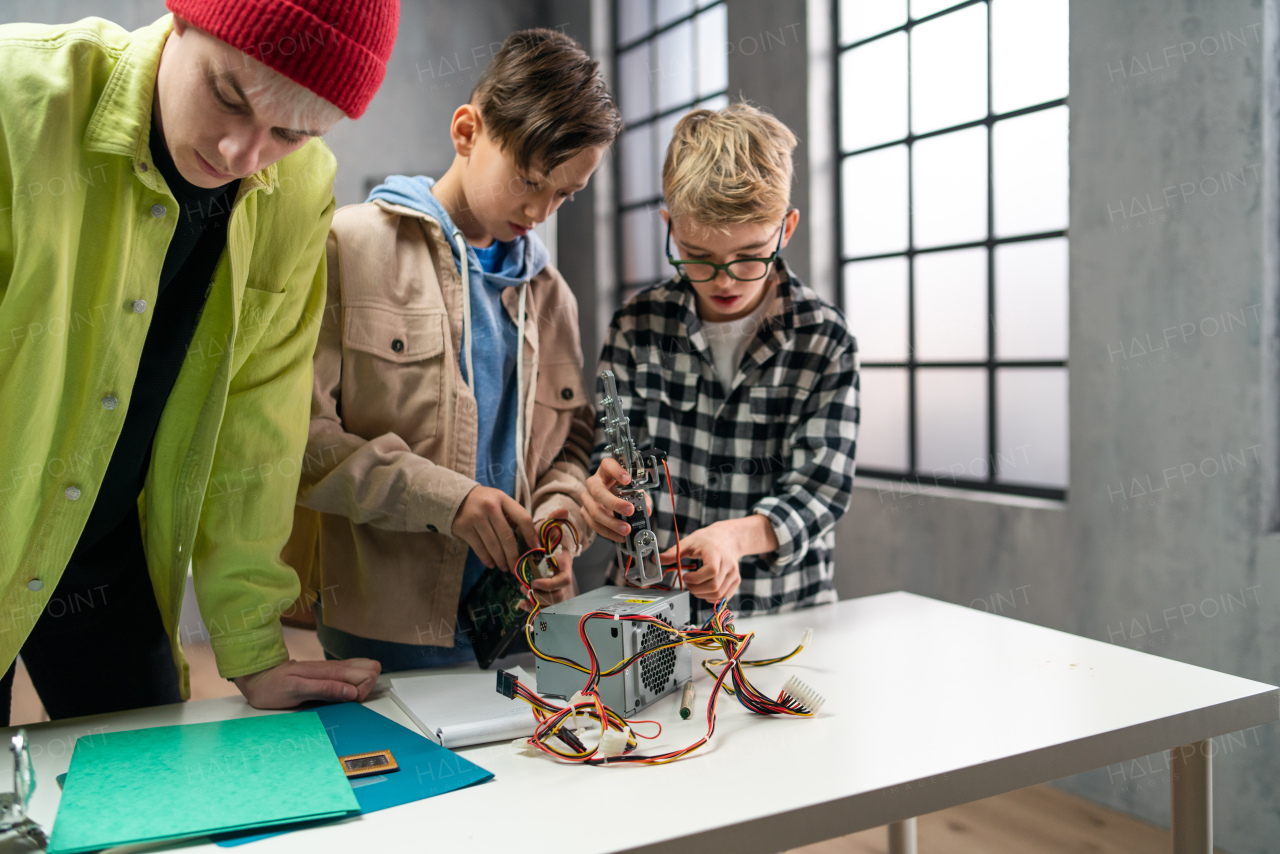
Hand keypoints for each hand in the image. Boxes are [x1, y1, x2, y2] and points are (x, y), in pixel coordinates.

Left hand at [233, 658, 380, 708]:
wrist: (258, 678)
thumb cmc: (273, 686)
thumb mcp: (295, 690)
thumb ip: (325, 689)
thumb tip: (353, 692)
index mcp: (330, 670)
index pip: (367, 673)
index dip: (362, 691)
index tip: (347, 701)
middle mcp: (335, 667)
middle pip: (371, 668)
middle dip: (367, 687)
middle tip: (347, 701)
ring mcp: (334, 670)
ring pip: (364, 670)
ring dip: (361, 687)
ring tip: (342, 700)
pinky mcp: (330, 675)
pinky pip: (352, 676)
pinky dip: (353, 687)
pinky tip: (339, 697)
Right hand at [452, 485, 537, 570]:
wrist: (454, 498)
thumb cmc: (483, 502)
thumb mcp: (499, 500)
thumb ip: (512, 515)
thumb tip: (527, 539)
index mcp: (502, 499)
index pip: (523, 518)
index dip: (531, 535)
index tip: (536, 549)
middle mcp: (490, 507)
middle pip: (507, 536)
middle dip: (514, 556)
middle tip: (518, 568)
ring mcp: (476, 518)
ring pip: (493, 545)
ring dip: (501, 560)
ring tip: (505, 568)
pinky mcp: (464, 528)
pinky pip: (479, 548)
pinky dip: (487, 559)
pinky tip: (492, 564)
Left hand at [524, 509, 576, 607]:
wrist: (542, 544)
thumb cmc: (545, 536)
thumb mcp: (547, 527)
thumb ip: (554, 520)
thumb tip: (563, 510)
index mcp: (564, 565)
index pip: (564, 580)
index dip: (550, 584)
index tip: (534, 581)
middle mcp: (561, 578)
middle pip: (558, 597)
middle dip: (541, 596)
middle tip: (525, 587)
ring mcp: (554, 588)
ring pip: (550, 604)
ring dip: (535, 601)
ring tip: (523, 590)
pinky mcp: (545, 594)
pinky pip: (542, 608)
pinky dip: (531, 608)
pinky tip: (521, 603)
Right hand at [580, 457, 651, 543]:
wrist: (610, 496)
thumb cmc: (622, 489)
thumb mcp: (634, 489)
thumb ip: (642, 498)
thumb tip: (646, 509)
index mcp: (605, 470)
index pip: (608, 465)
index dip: (617, 471)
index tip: (628, 479)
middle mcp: (593, 482)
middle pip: (598, 492)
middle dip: (614, 503)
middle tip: (630, 510)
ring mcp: (587, 497)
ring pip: (594, 510)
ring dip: (611, 522)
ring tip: (626, 529)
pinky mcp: (584, 511)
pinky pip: (593, 524)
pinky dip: (608, 532)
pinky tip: (619, 536)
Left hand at [659, 522, 741, 602]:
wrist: (728, 538)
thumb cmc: (708, 539)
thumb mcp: (689, 542)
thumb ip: (674, 552)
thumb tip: (656, 559)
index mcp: (716, 552)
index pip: (711, 571)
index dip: (696, 578)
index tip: (685, 576)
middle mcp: (728, 564)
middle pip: (714, 586)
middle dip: (696, 589)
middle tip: (688, 583)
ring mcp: (734, 574)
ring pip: (718, 594)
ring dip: (702, 595)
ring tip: (695, 586)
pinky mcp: (736, 581)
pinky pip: (724, 597)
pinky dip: (711, 597)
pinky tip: (704, 589)